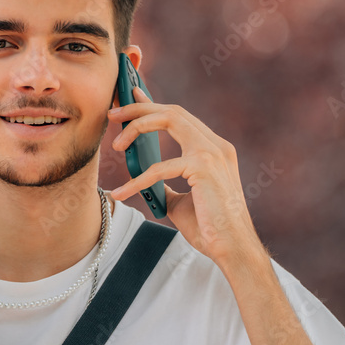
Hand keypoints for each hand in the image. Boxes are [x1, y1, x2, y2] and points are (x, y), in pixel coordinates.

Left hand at [107, 86, 265, 265]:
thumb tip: (146, 182)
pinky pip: (161, 167)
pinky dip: (137, 180)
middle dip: (140, 107)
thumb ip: (166, 186)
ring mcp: (212, 153)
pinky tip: (120, 193)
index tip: (132, 95)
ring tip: (115, 145)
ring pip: (169, 120)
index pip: (180, 117)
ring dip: (137, 127)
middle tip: (113, 113)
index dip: (153, 104)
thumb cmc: (209, 228)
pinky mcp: (204, 168)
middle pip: (173, 111)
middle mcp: (215, 145)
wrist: (231, 249)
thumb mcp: (181, 202)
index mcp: (213, 149)